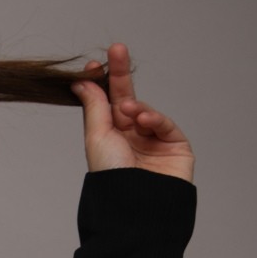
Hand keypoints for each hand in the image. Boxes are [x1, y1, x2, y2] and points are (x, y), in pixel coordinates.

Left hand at [71, 41, 194, 180]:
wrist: (135, 208)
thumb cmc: (112, 178)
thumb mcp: (97, 138)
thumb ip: (94, 106)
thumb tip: (82, 80)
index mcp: (109, 138)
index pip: (106, 104)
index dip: (102, 83)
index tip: (93, 64)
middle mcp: (131, 138)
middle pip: (126, 98)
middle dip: (121, 74)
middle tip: (116, 49)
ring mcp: (153, 142)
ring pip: (146, 111)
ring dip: (136, 107)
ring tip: (128, 110)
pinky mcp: (175, 147)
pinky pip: (165, 125)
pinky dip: (155, 118)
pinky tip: (143, 120)